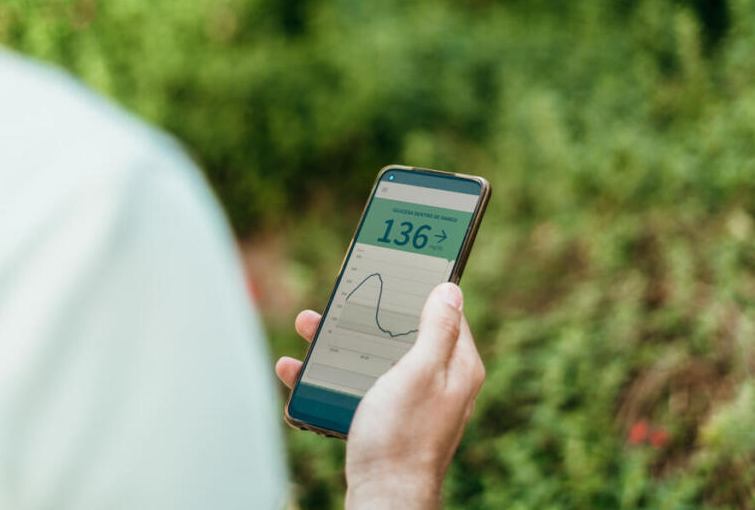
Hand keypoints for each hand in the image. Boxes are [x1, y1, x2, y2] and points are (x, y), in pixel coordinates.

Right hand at [275, 282, 485, 509]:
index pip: (445, 312)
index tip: (394, 268)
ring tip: (306, 328)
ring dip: (338, 343)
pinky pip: (358, 387)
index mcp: (457, 366)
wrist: (383, 499)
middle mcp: (438, 382)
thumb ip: (436, 330)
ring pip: (374, 358)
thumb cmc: (401, 437)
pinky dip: (330, 377)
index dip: (418, 288)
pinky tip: (298, 372)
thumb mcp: (419, 372)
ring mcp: (412, 402)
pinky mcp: (387, 420)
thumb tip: (451, 289)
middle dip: (366, 315)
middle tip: (336, 300)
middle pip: (401, 333)